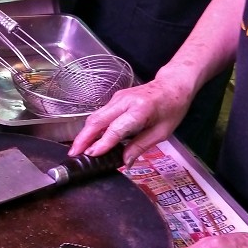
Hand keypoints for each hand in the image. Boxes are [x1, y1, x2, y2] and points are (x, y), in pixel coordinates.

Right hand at [68, 77, 194, 164]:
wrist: (173, 85)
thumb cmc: (172, 108)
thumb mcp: (161, 132)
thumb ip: (140, 146)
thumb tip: (125, 162)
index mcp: (140, 110)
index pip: (116, 128)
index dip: (102, 143)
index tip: (91, 155)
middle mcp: (125, 101)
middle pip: (98, 120)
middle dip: (83, 138)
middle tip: (73, 154)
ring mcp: (117, 98)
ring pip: (95, 116)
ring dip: (84, 133)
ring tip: (77, 150)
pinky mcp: (115, 99)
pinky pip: (100, 114)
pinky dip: (92, 127)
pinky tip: (89, 139)